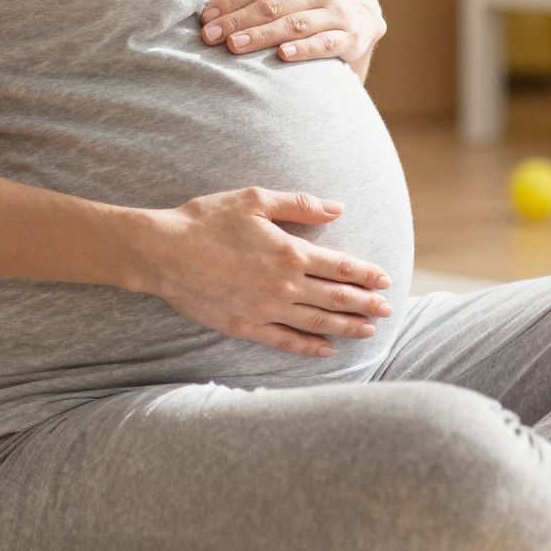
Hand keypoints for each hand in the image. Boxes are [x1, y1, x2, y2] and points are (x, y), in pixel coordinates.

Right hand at [139, 188, 394, 357]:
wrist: (163, 253)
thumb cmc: (207, 220)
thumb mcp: (255, 200)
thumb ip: (300, 205)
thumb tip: (337, 208)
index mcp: (290, 252)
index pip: (341, 266)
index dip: (367, 274)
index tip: (385, 280)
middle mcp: (283, 285)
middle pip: (336, 297)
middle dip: (366, 303)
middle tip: (387, 308)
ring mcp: (266, 310)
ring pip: (317, 322)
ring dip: (347, 326)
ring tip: (369, 330)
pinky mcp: (246, 327)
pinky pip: (287, 342)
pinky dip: (311, 347)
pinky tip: (327, 350)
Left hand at [199, 0, 384, 67]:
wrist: (366, 7)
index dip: (230, 2)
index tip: (206, 18)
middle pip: (272, 6)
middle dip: (237, 21)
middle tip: (209, 36)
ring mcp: (336, 13)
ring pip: (294, 25)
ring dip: (262, 36)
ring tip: (234, 45)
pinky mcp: (351, 38)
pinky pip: (325, 44)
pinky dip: (304, 50)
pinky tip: (282, 55)